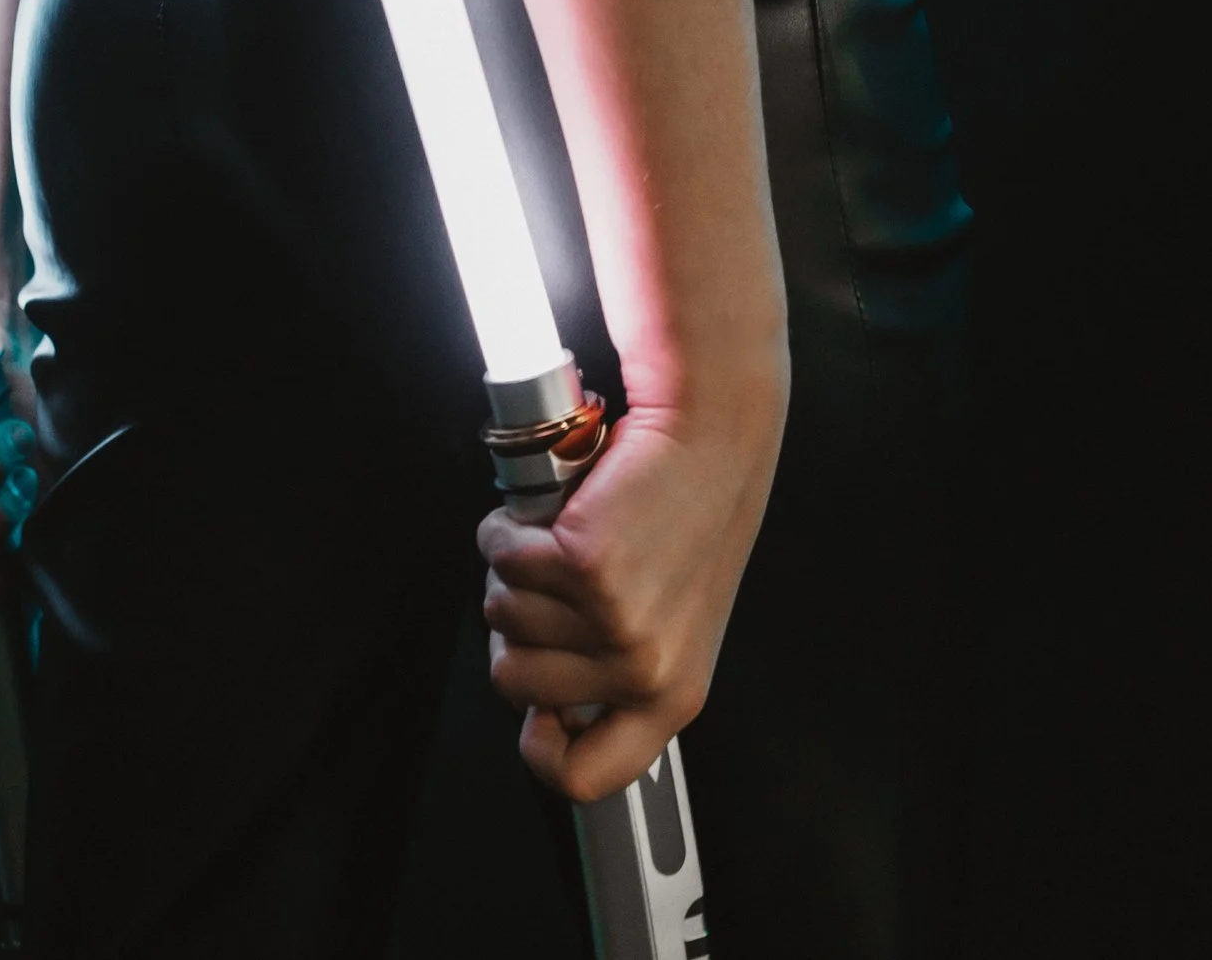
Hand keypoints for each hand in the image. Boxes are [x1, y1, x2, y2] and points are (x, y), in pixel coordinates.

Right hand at [478, 372, 785, 802]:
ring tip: (563, 535)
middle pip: (514, 683)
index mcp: (674, 696)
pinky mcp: (586, 565)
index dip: (542, 748)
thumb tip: (541, 699)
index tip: (534, 714)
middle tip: (554, 580)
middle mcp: (644, 672)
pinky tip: (549, 509)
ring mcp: (615, 622)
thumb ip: (616, 669)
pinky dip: (509, 527)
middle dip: (516, 626)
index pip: (589, 777)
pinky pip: (502, 557)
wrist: (710, 434)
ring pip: (501, 614)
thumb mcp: (671, 620)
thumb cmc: (686, 513)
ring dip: (515, 568)